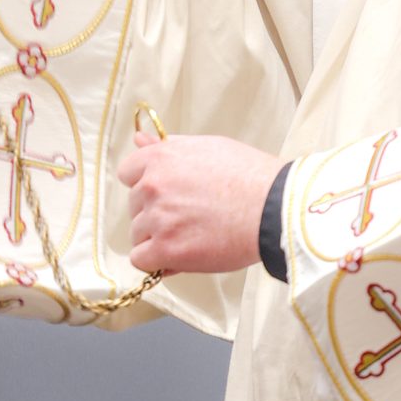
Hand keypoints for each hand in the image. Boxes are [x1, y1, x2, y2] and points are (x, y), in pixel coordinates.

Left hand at [117, 133, 283, 275]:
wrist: (272, 207)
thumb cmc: (247, 174)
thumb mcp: (206, 147)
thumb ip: (168, 147)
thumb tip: (140, 139)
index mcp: (161, 158)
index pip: (128, 173)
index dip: (146, 185)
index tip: (165, 193)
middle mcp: (153, 186)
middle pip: (135, 206)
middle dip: (154, 213)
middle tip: (187, 216)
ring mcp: (158, 218)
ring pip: (138, 234)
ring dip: (158, 238)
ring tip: (190, 236)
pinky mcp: (167, 249)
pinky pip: (142, 260)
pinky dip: (158, 261)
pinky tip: (181, 256)